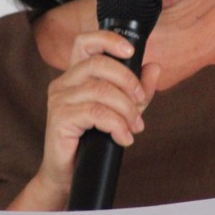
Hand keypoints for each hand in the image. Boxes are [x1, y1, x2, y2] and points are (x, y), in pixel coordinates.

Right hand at [34, 29, 160, 202]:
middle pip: (99, 64)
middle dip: (128, 82)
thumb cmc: (93, 141)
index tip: (131, 51)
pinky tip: (123, 138)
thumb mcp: (123, 112)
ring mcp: (59, 99)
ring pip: (100, 90)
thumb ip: (139, 90)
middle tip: (141, 104)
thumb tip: (154, 67)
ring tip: (134, 128)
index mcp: (76, 75)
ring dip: (126, 110)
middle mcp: (64, 82)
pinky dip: (116, 125)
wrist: (71, 175)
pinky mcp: (59, 118)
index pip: (85, 41)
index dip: (108, 39)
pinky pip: (95, 112)